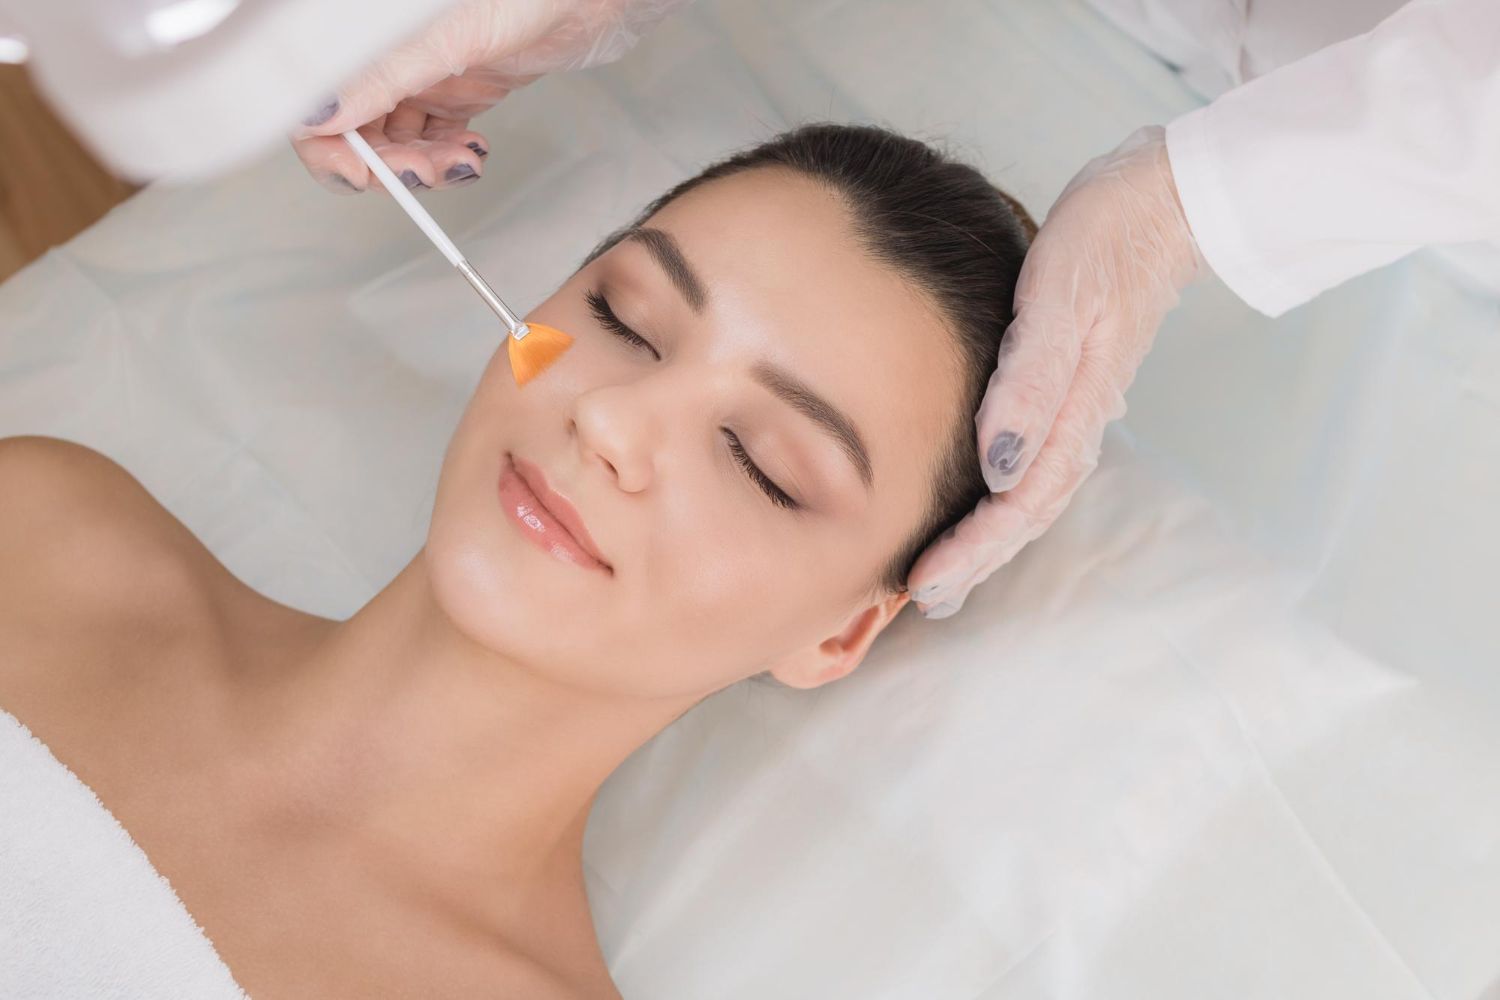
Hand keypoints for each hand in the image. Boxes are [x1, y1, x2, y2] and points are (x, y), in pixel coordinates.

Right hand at [290, 0, 688, 193]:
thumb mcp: (445, 40)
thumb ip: (383, 77)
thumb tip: (321, 115)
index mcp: (364, 38)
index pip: (316, 101)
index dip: (329, 146)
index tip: (362, 174)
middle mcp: (384, 57)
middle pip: (354, 132)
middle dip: (387, 164)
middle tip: (424, 175)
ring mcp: (417, 76)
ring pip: (395, 143)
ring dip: (422, 167)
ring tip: (461, 162)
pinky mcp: (452, 91)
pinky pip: (432, 140)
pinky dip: (447, 158)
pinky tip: (471, 152)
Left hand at [908, 125, 1203, 617]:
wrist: (1158, 202)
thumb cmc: (1105, 239)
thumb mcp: (1061, 298)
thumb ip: (1031, 382)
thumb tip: (999, 467)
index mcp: (1075, 410)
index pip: (1019, 504)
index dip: (970, 548)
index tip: (922, 582)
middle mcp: (1078, 421)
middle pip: (1025, 514)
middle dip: (974, 560)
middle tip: (920, 597)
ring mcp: (1076, 408)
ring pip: (1030, 496)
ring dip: (987, 539)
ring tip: (944, 573)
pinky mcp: (1068, 389)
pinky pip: (1032, 466)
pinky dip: (1000, 500)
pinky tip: (977, 505)